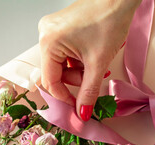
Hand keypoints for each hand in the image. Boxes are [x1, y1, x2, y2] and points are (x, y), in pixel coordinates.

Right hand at [38, 0, 140, 120]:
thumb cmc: (109, 21)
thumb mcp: (98, 62)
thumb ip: (89, 91)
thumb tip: (82, 113)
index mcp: (49, 42)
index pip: (50, 81)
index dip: (64, 97)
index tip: (78, 106)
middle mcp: (45, 34)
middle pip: (56, 72)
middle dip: (77, 80)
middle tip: (95, 77)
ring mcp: (53, 29)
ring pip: (62, 63)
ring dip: (80, 70)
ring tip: (99, 63)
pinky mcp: (62, 27)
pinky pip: (66, 52)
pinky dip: (79, 59)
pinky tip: (94, 56)